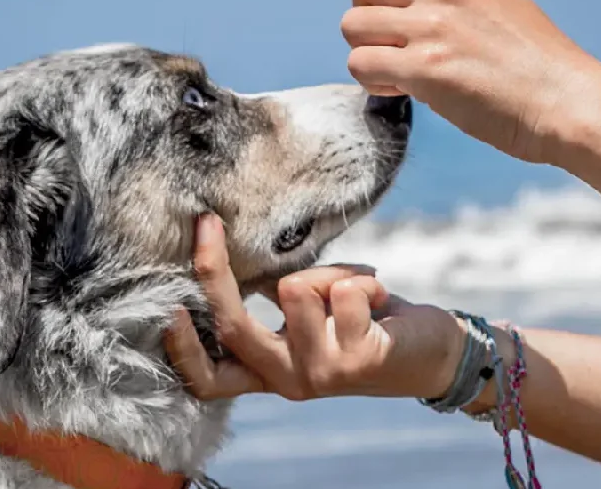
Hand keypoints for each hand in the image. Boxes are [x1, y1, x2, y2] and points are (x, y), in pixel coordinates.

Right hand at [163, 214, 467, 400]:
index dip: (183, 349)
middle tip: (207, 221)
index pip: (210, 377)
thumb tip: (235, 248)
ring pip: (296, 289)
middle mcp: (288, 379)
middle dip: (214, 269)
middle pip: (233, 326)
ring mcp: (321, 373)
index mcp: (270, 370)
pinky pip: (343, 290)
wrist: (432, 350)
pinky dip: (364, 279)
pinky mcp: (358, 360)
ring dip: (329, 273)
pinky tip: (380, 298)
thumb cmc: (364, 320)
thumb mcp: (310, 310)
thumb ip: (275, 295)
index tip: (169, 307)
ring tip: (354, 288)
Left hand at [341, 0, 600, 163]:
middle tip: (385, 39)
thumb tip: (416, 1)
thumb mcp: (500, 1)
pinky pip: (361, 63)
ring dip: (365, 50)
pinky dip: (372, 80)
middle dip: (362, 12)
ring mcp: (431, 29)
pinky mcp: (424, 70)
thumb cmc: (539, 63)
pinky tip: (401, 88)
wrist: (564, 100)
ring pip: (352, 25)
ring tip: (395, 69)